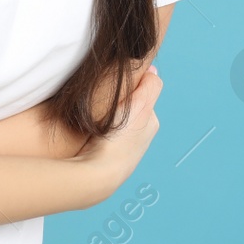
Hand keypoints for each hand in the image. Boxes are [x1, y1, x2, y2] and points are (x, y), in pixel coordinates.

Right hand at [74, 64, 162, 201]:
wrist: (98, 173)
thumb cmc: (119, 141)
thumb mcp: (141, 106)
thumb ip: (150, 85)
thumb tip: (153, 70)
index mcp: (151, 123)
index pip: (142, 93)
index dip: (129, 86)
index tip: (117, 87)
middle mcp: (141, 136)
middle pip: (127, 105)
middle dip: (117, 101)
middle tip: (104, 101)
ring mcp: (123, 147)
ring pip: (114, 119)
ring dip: (105, 114)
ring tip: (95, 116)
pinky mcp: (106, 154)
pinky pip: (102, 132)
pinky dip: (96, 127)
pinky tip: (90, 130)